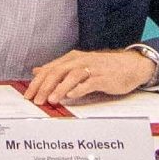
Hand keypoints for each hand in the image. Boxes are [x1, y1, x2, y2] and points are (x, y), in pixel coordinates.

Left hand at [23, 47, 155, 106]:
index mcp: (71, 58)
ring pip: (71, 76)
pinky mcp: (103, 78)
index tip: (28, 96)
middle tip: (36, 100)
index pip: (49, 69)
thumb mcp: (78, 65)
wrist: (130, 65)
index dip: (37, 83)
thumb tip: (38, 71)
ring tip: (51, 100)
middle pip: (57, 72)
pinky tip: (72, 96)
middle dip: (44, 87)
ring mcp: (92, 69)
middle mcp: (80, 61)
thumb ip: (58, 69)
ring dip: (60, 88)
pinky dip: (79, 89)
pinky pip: (89, 82)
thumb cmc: (103, 68)